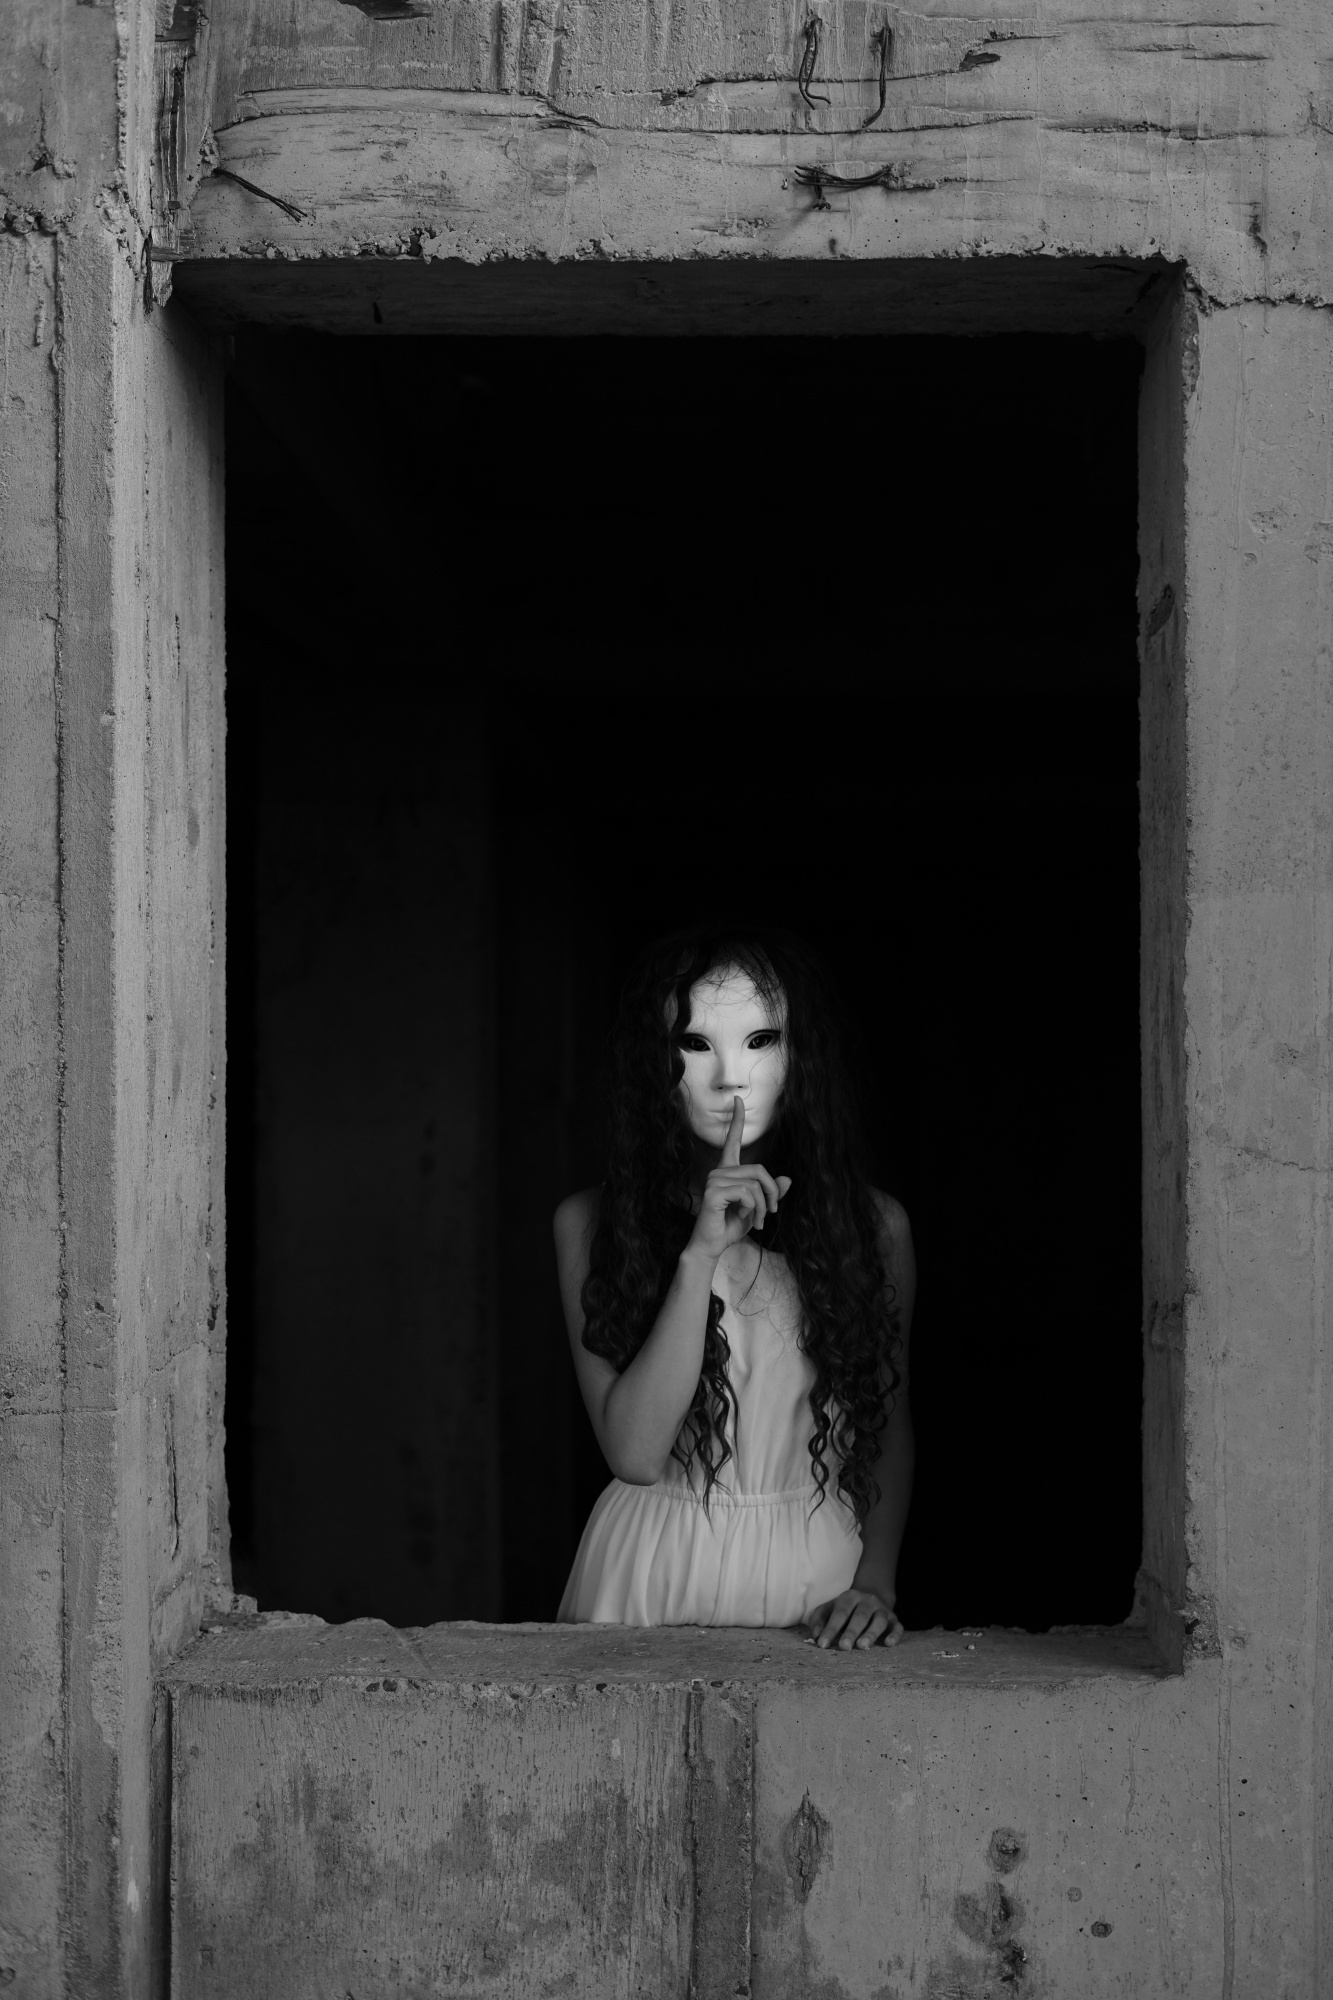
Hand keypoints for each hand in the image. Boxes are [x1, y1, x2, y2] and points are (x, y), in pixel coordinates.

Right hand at [687, 1097, 792, 1261]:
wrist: (712, 1246)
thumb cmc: (730, 1226)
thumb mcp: (757, 1209)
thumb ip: (770, 1193)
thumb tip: (787, 1179)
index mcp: (727, 1171)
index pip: (733, 1141)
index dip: (737, 1120)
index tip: (738, 1100)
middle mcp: (719, 1171)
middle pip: (760, 1170)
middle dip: (772, 1193)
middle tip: (772, 1213)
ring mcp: (714, 1180)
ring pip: (755, 1184)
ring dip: (763, 1206)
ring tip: (758, 1221)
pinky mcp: (714, 1192)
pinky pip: (747, 1193)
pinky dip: (754, 1209)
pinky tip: (743, 1218)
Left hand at [807, 1586, 903, 1650]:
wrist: (870, 1599)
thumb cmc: (845, 1610)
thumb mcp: (829, 1609)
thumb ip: (819, 1620)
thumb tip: (816, 1636)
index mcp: (850, 1597)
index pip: (840, 1613)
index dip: (831, 1629)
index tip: (823, 1645)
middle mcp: (868, 1601)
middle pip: (860, 1616)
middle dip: (851, 1632)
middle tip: (844, 1647)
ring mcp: (882, 1609)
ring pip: (879, 1620)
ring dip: (871, 1633)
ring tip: (863, 1646)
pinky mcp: (894, 1620)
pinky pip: (897, 1627)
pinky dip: (895, 1635)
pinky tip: (888, 1644)